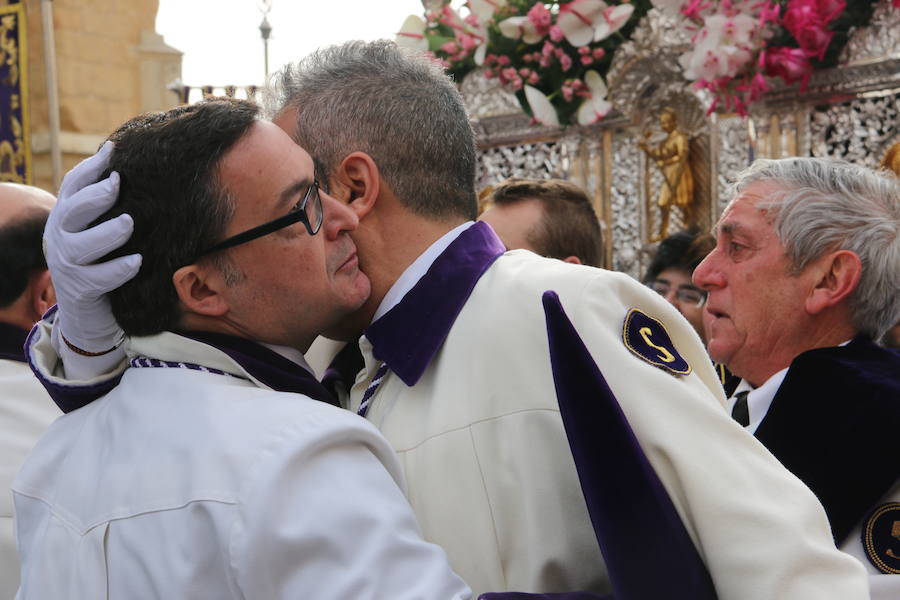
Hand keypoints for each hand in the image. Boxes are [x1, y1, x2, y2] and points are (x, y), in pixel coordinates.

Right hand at [44, 141, 141, 352]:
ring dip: (107, 233)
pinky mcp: (80, 290)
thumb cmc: (99, 262)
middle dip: (95, 196)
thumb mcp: (98, 230)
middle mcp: (61, 238)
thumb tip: (127, 164)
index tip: (113, 151)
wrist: (88, 314)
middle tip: (118, 184)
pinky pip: (96, 278)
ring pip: (81, 246)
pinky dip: (116, 270)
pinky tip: (135, 262)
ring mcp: (67, 265)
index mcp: (66, 217)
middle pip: (72, 211)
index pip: (72, 187)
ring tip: (129, 223)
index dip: (90, 168)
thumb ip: (107, 204)